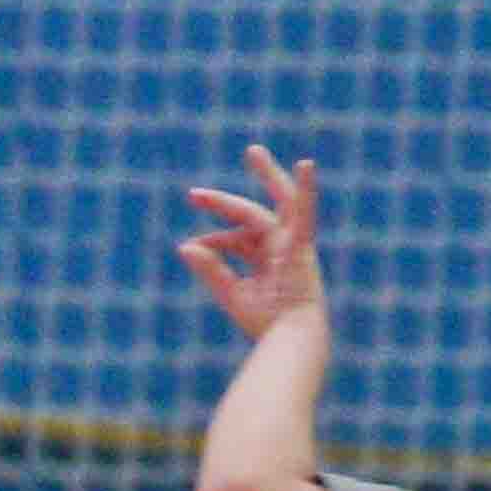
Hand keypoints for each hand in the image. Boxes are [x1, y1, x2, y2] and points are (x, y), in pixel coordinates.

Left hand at [175, 147, 325, 342]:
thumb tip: (184, 245)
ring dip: (268, 175)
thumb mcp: (231, 294)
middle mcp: (281, 247)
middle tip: (193, 194)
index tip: (193, 245)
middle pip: (252, 214)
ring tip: (253, 152)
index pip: (236, 239)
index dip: (213, 239)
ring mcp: (293, 244)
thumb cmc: (266, 323)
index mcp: (266, 260)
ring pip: (280, 201)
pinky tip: (306, 165)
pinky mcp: (303, 245)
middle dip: (224, 203)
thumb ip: (211, 269)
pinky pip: (306, 211)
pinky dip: (307, 189)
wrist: (290, 339)